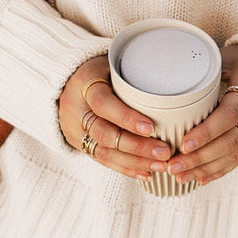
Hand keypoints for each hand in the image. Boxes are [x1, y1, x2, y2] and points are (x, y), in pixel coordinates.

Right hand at [58, 55, 171, 180]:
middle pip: (104, 133)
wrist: (68, 80)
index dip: (126, 117)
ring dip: (134, 161)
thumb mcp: (112, 63)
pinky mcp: (79, 143)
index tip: (151, 128)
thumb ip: (133, 73)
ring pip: (104, 151)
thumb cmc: (101, 69)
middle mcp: (75, 109)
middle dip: (136, 146)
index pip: (103, 104)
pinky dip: (125, 168)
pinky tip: (145, 173)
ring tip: (160, 165)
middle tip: (164, 152)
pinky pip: (102, 160)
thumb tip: (170, 82)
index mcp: (84, 83)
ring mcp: (75, 129)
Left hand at [167, 45, 237, 185]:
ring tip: (180, 176)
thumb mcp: (231, 56)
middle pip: (231, 140)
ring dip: (206, 168)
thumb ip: (206, 66)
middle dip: (200, 157)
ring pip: (236, 155)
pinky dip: (220, 169)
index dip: (206, 131)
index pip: (229, 113)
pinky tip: (200, 178)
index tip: (183, 144)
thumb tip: (171, 71)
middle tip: (173, 166)